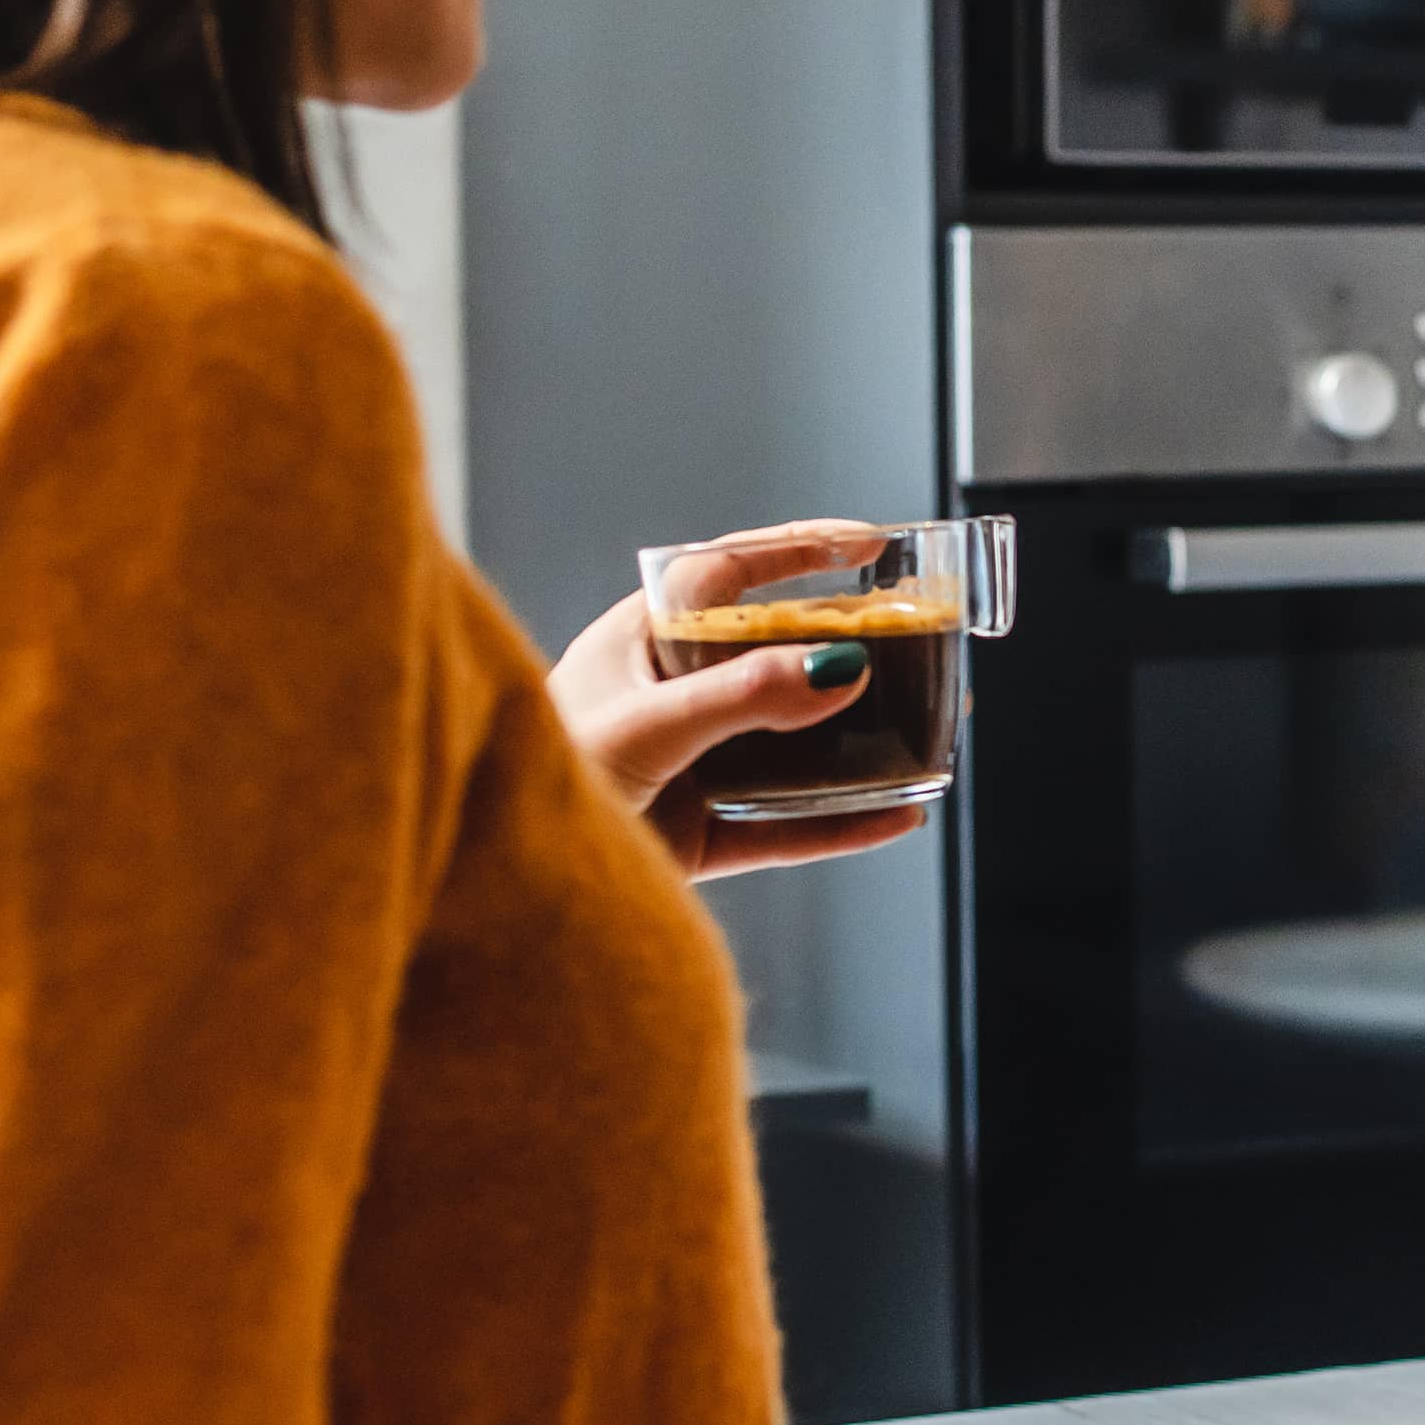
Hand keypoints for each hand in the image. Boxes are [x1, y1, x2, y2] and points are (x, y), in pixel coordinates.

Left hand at [548, 544, 926, 877]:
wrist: (499, 882)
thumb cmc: (539, 780)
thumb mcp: (647, 726)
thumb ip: (744, 696)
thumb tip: (840, 667)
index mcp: (639, 643)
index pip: (728, 574)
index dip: (798, 551)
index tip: (868, 542)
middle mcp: (668, 697)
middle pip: (777, 658)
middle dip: (850, 648)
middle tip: (916, 639)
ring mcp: (688, 766)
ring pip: (793, 744)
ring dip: (859, 740)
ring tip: (924, 729)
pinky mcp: (699, 835)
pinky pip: (789, 826)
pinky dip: (844, 822)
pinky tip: (897, 817)